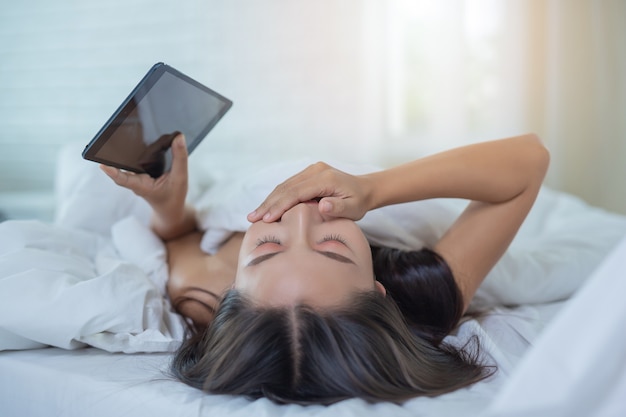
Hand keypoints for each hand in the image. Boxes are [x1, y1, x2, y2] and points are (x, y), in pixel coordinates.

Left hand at [100, 133, 187, 219]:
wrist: (170, 208)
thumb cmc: (174, 196)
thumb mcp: (181, 177)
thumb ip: (180, 157)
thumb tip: (179, 137)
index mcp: (142, 186)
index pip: (123, 179)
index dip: (113, 172)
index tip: (102, 165)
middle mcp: (136, 181)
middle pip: (121, 167)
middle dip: (115, 155)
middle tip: (110, 140)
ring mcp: (136, 177)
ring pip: (127, 163)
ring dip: (124, 152)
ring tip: (123, 136)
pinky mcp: (140, 173)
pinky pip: (134, 162)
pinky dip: (135, 152)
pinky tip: (139, 140)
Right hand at [247, 162, 372, 222]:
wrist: (365, 189)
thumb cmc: (359, 202)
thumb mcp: (353, 209)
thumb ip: (338, 208)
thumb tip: (323, 206)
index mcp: (325, 179)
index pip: (297, 192)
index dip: (280, 205)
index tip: (267, 218)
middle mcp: (315, 171)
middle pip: (286, 188)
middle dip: (268, 204)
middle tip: (251, 218)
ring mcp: (310, 171)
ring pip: (284, 186)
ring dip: (268, 201)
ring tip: (253, 215)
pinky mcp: (308, 174)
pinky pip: (288, 186)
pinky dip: (276, 197)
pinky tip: (266, 208)